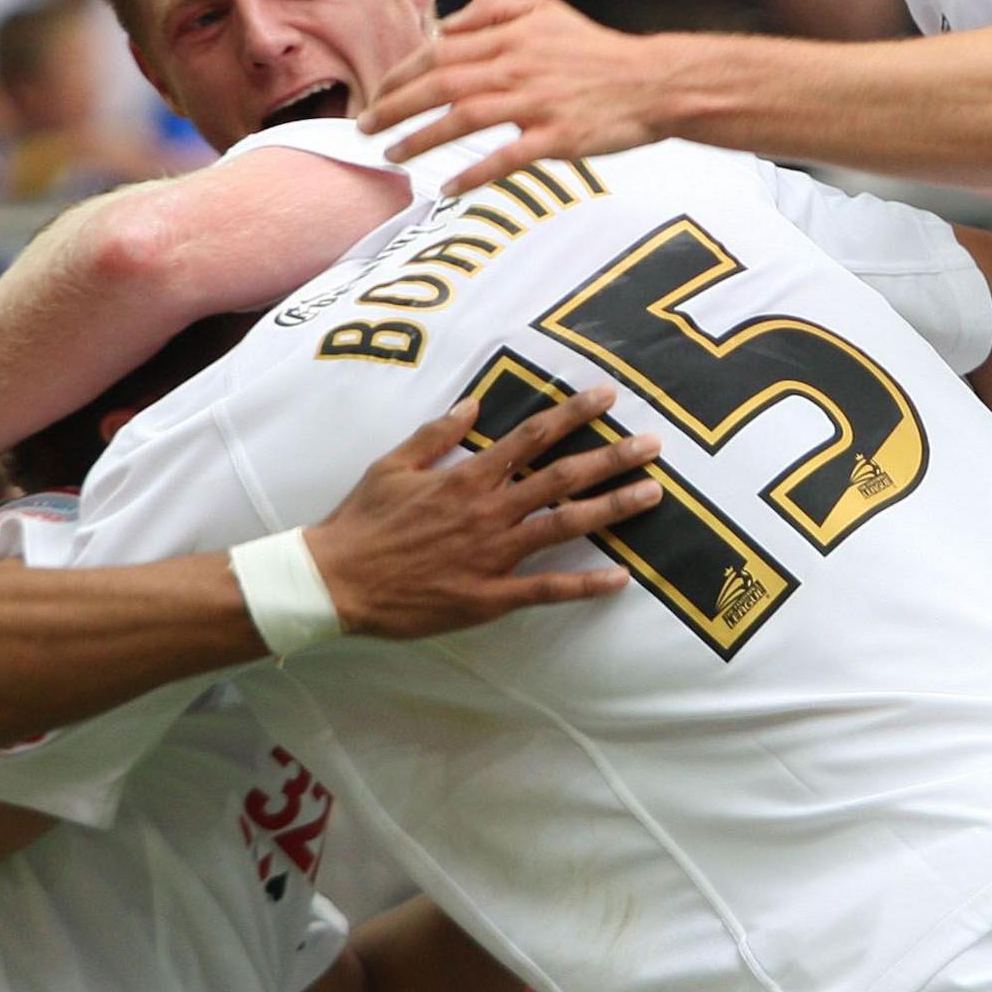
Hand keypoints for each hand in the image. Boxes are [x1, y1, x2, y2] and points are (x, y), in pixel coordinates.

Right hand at [301, 386, 666, 640]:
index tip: (608, 395)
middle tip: (654, 445)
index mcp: (468, 476)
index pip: (533, 436)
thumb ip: (437, 433)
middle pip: (563, 477)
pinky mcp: (490, 596)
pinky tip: (620, 579)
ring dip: (613, 509)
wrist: (337, 580)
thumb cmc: (362, 520)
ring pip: (565, 526)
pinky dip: (585, 585)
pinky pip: (547, 590)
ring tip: (652, 494)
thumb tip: (475, 403)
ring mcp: (494, 554)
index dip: (574, 413)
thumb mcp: (393, 463)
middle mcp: (489, 510)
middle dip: (612, 457)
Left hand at [360, 0, 676, 193]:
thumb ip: (494, 9)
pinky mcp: (558, 137)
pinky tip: (448, 189)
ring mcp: (537, 102)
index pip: (439, 51)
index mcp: (510, 34)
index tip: (376, 94)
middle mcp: (517, 65)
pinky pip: (507, 158)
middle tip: (363, 128)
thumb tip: (445, 25)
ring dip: (420, 139)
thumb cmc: (596, 50)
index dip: (401, 73)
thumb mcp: (546, 10)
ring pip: (463, 119)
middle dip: (393, 106)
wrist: (654, 82)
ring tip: (390, 156)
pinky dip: (474, 174)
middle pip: (440, 83)